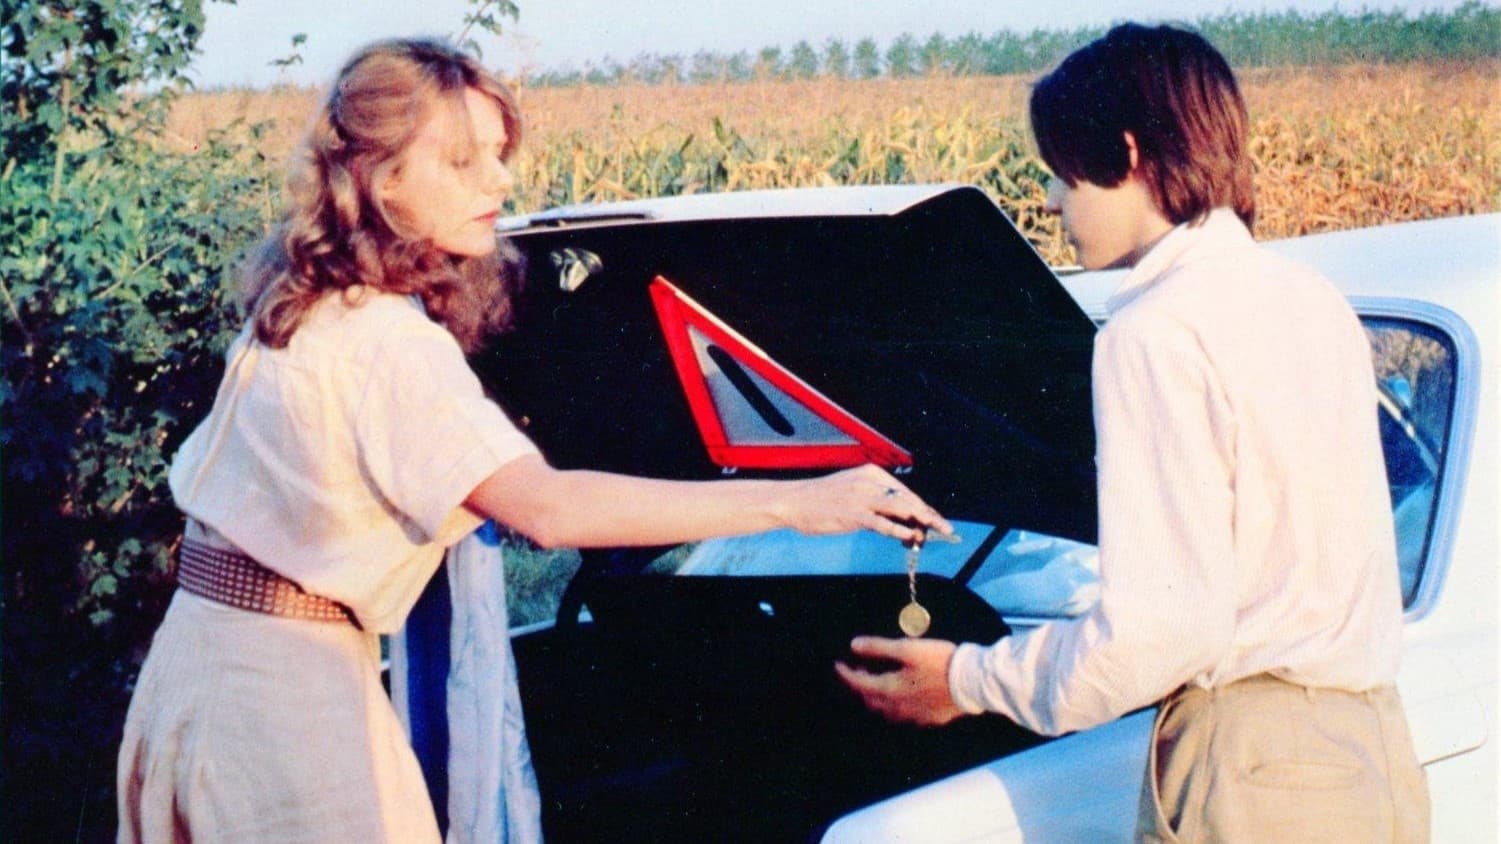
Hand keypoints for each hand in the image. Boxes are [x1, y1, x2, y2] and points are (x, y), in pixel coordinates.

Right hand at [776, 464, 952, 544]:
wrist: (793, 501)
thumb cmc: (822, 500)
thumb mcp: (853, 494)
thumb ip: (877, 505)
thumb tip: (902, 523)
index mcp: (872, 474)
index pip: (906, 492)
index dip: (925, 509)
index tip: (937, 522)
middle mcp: (870, 481)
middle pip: (908, 499)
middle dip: (929, 516)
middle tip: (946, 530)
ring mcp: (862, 496)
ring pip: (900, 508)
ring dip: (921, 523)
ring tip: (934, 534)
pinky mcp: (853, 513)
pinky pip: (881, 522)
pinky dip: (898, 529)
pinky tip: (911, 536)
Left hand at [834, 635, 966, 725]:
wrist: (973, 682)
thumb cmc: (939, 662)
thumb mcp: (907, 649)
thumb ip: (879, 647)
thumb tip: (854, 646)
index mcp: (890, 690)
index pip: (859, 684)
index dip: (845, 674)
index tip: (837, 665)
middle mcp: (898, 708)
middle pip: (870, 700)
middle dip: (859, 686)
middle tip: (857, 670)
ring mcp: (914, 717)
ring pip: (886, 711)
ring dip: (876, 697)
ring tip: (876, 682)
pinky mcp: (930, 719)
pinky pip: (904, 715)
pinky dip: (894, 705)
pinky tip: (902, 696)